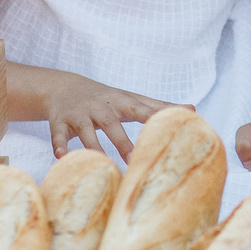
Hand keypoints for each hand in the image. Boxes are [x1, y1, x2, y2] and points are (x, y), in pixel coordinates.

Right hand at [43, 72, 173, 162]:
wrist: (64, 87)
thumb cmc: (106, 98)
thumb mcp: (130, 99)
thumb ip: (158, 106)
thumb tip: (192, 109)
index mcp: (120, 102)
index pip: (140, 110)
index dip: (153, 119)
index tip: (166, 131)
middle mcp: (100, 107)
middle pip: (112, 124)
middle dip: (122, 141)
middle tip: (134, 160)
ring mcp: (79, 113)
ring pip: (85, 131)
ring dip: (91, 145)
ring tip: (100, 162)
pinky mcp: (60, 121)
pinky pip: (57, 133)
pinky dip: (59, 144)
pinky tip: (61, 157)